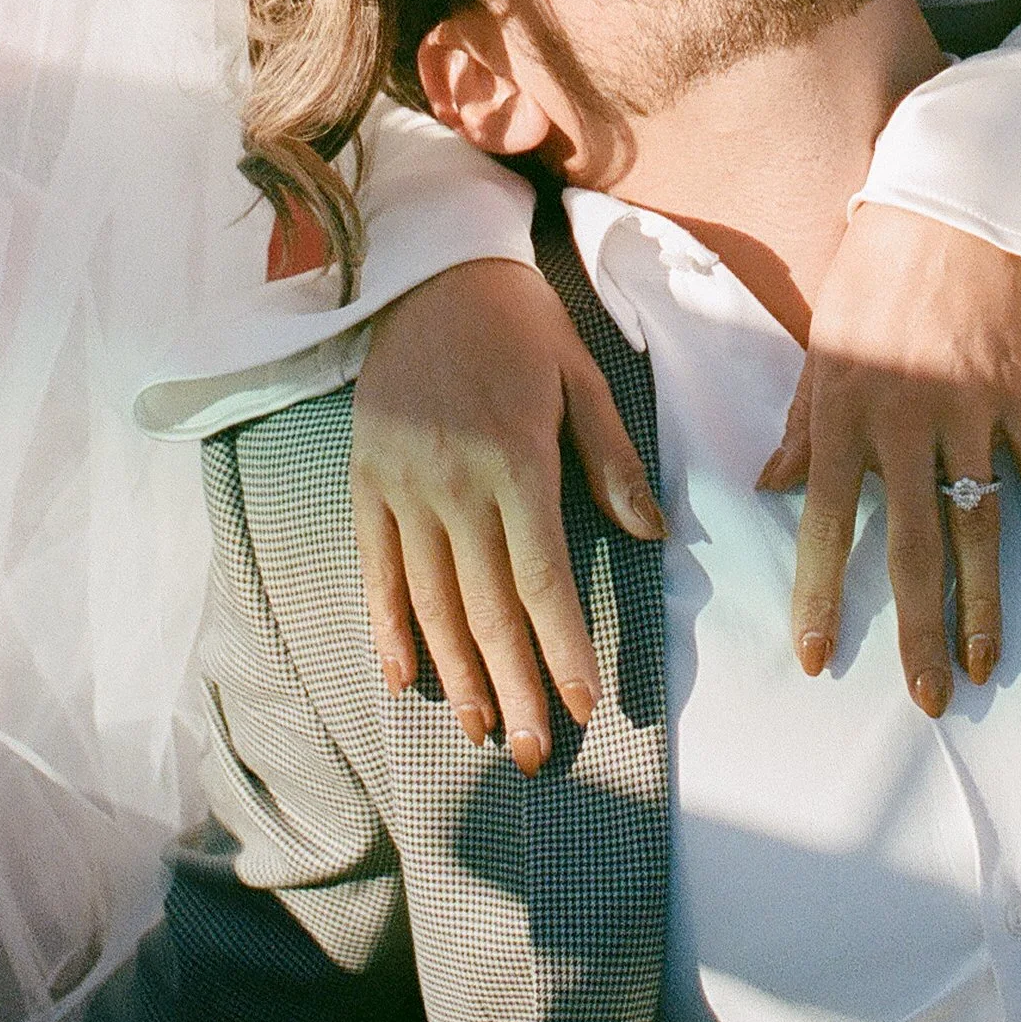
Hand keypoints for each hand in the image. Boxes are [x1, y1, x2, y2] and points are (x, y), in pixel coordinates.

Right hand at [352, 258, 665, 770]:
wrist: (430, 270)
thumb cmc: (520, 324)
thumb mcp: (583, 377)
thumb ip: (614, 460)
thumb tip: (652, 536)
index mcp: (517, 462)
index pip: (543, 579)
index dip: (564, 647)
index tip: (586, 703)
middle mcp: (455, 484)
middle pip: (487, 608)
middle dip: (516, 686)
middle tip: (536, 752)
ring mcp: (404, 486)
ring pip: (432, 601)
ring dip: (458, 673)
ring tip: (484, 729)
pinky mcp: (368, 481)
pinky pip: (378, 568)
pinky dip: (388, 627)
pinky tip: (404, 677)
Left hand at [757, 203, 1020, 713]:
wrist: (947, 202)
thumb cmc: (874, 274)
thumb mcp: (820, 345)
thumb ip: (799, 425)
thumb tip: (769, 490)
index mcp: (840, 411)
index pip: (821, 522)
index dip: (819, 596)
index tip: (818, 660)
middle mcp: (902, 421)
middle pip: (910, 545)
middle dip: (917, 629)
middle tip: (927, 699)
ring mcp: (967, 410)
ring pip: (979, 525)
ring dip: (986, 602)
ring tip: (987, 667)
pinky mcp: (1019, 394)